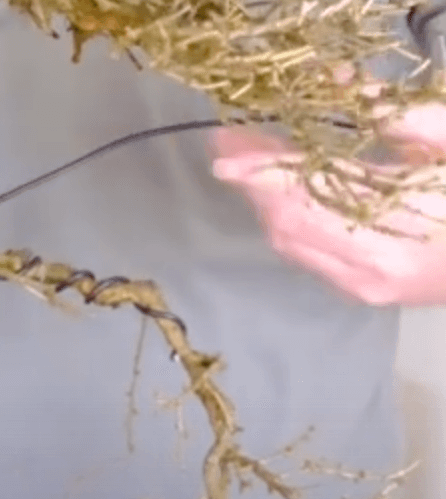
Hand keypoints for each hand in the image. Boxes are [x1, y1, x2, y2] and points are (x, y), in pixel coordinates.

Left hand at [210, 105, 445, 305]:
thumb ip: (390, 114)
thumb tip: (332, 82)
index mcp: (395, 229)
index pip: (303, 193)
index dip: (259, 167)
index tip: (227, 140)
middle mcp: (368, 269)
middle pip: (284, 222)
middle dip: (252, 178)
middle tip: (232, 135)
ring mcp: (365, 288)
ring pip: (288, 242)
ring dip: (263, 198)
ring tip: (248, 155)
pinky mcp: (365, 292)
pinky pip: (305, 255)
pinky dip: (285, 219)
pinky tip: (280, 190)